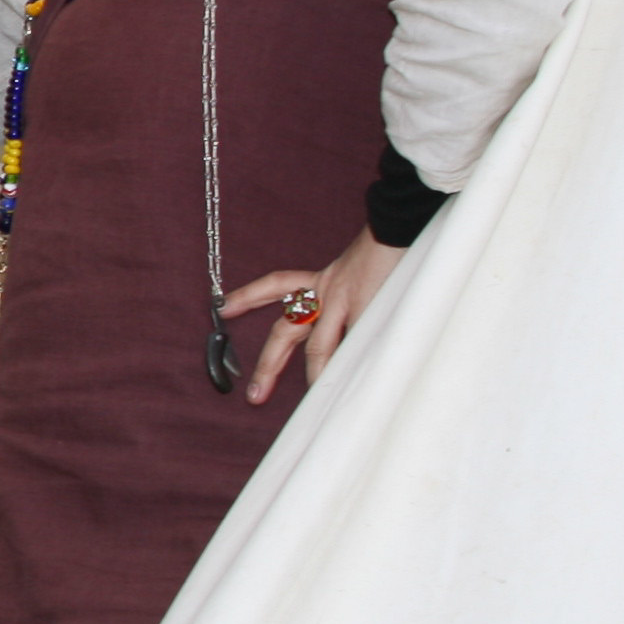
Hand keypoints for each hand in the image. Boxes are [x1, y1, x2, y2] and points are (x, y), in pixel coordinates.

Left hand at [221, 228, 406, 404]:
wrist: (401, 223)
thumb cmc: (391, 249)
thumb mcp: (363, 273)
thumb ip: (354, 302)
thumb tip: (354, 336)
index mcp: (323, 278)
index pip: (276, 285)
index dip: (248, 296)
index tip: (222, 306)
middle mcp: (325, 291)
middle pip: (284, 330)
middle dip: (268, 365)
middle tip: (253, 395)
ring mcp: (342, 301)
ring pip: (317, 346)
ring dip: (315, 375)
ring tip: (312, 399)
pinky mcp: (364, 310)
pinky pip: (354, 347)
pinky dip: (352, 367)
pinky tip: (349, 386)